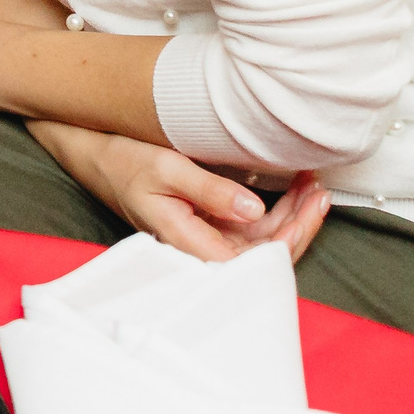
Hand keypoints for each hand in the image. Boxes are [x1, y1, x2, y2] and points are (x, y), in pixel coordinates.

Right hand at [39, 122, 328, 261]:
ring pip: (263, 239)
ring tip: (313, 184)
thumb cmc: (123, 161)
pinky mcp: (209, 224)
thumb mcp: (165, 168)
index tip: (310, 207)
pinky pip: (251, 225)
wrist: (93, 154)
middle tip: (320, 190)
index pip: (253, 259)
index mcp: (189, 244)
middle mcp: (201, 248)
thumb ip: (209, 189)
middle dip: (299, 224)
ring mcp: (207, 237)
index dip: (289, 238)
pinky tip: (292, 187)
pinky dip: (276, 207)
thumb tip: (253, 208)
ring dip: (292, 214)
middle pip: (265, 252)